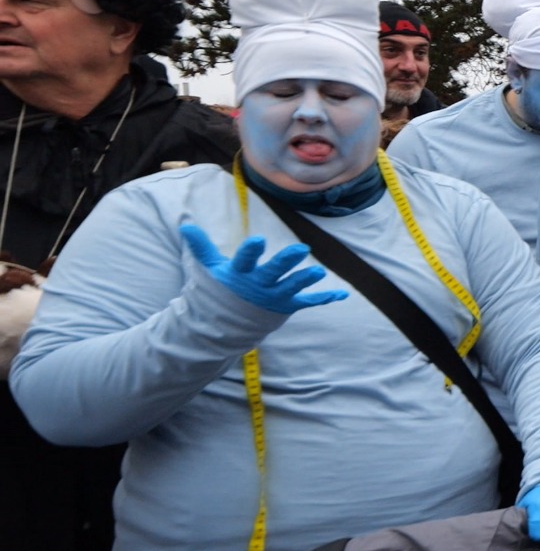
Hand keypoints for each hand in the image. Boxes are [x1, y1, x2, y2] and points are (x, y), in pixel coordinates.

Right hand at [181, 224, 345, 315]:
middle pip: (274, 272)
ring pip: (293, 287)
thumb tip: (185, 223)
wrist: (224, 328)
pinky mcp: (287, 306)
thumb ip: (201, 247)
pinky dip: (325, 298)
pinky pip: (308, 302)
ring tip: (319, 271)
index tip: (259, 240)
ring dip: (306, 280)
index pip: (245, 260)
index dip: (251, 252)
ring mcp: (274, 298)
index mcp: (239, 275)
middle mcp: (258, 286)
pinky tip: (343, 294)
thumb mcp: (209, 270)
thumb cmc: (218, 293)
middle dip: (286, 261)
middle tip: (301, 248)